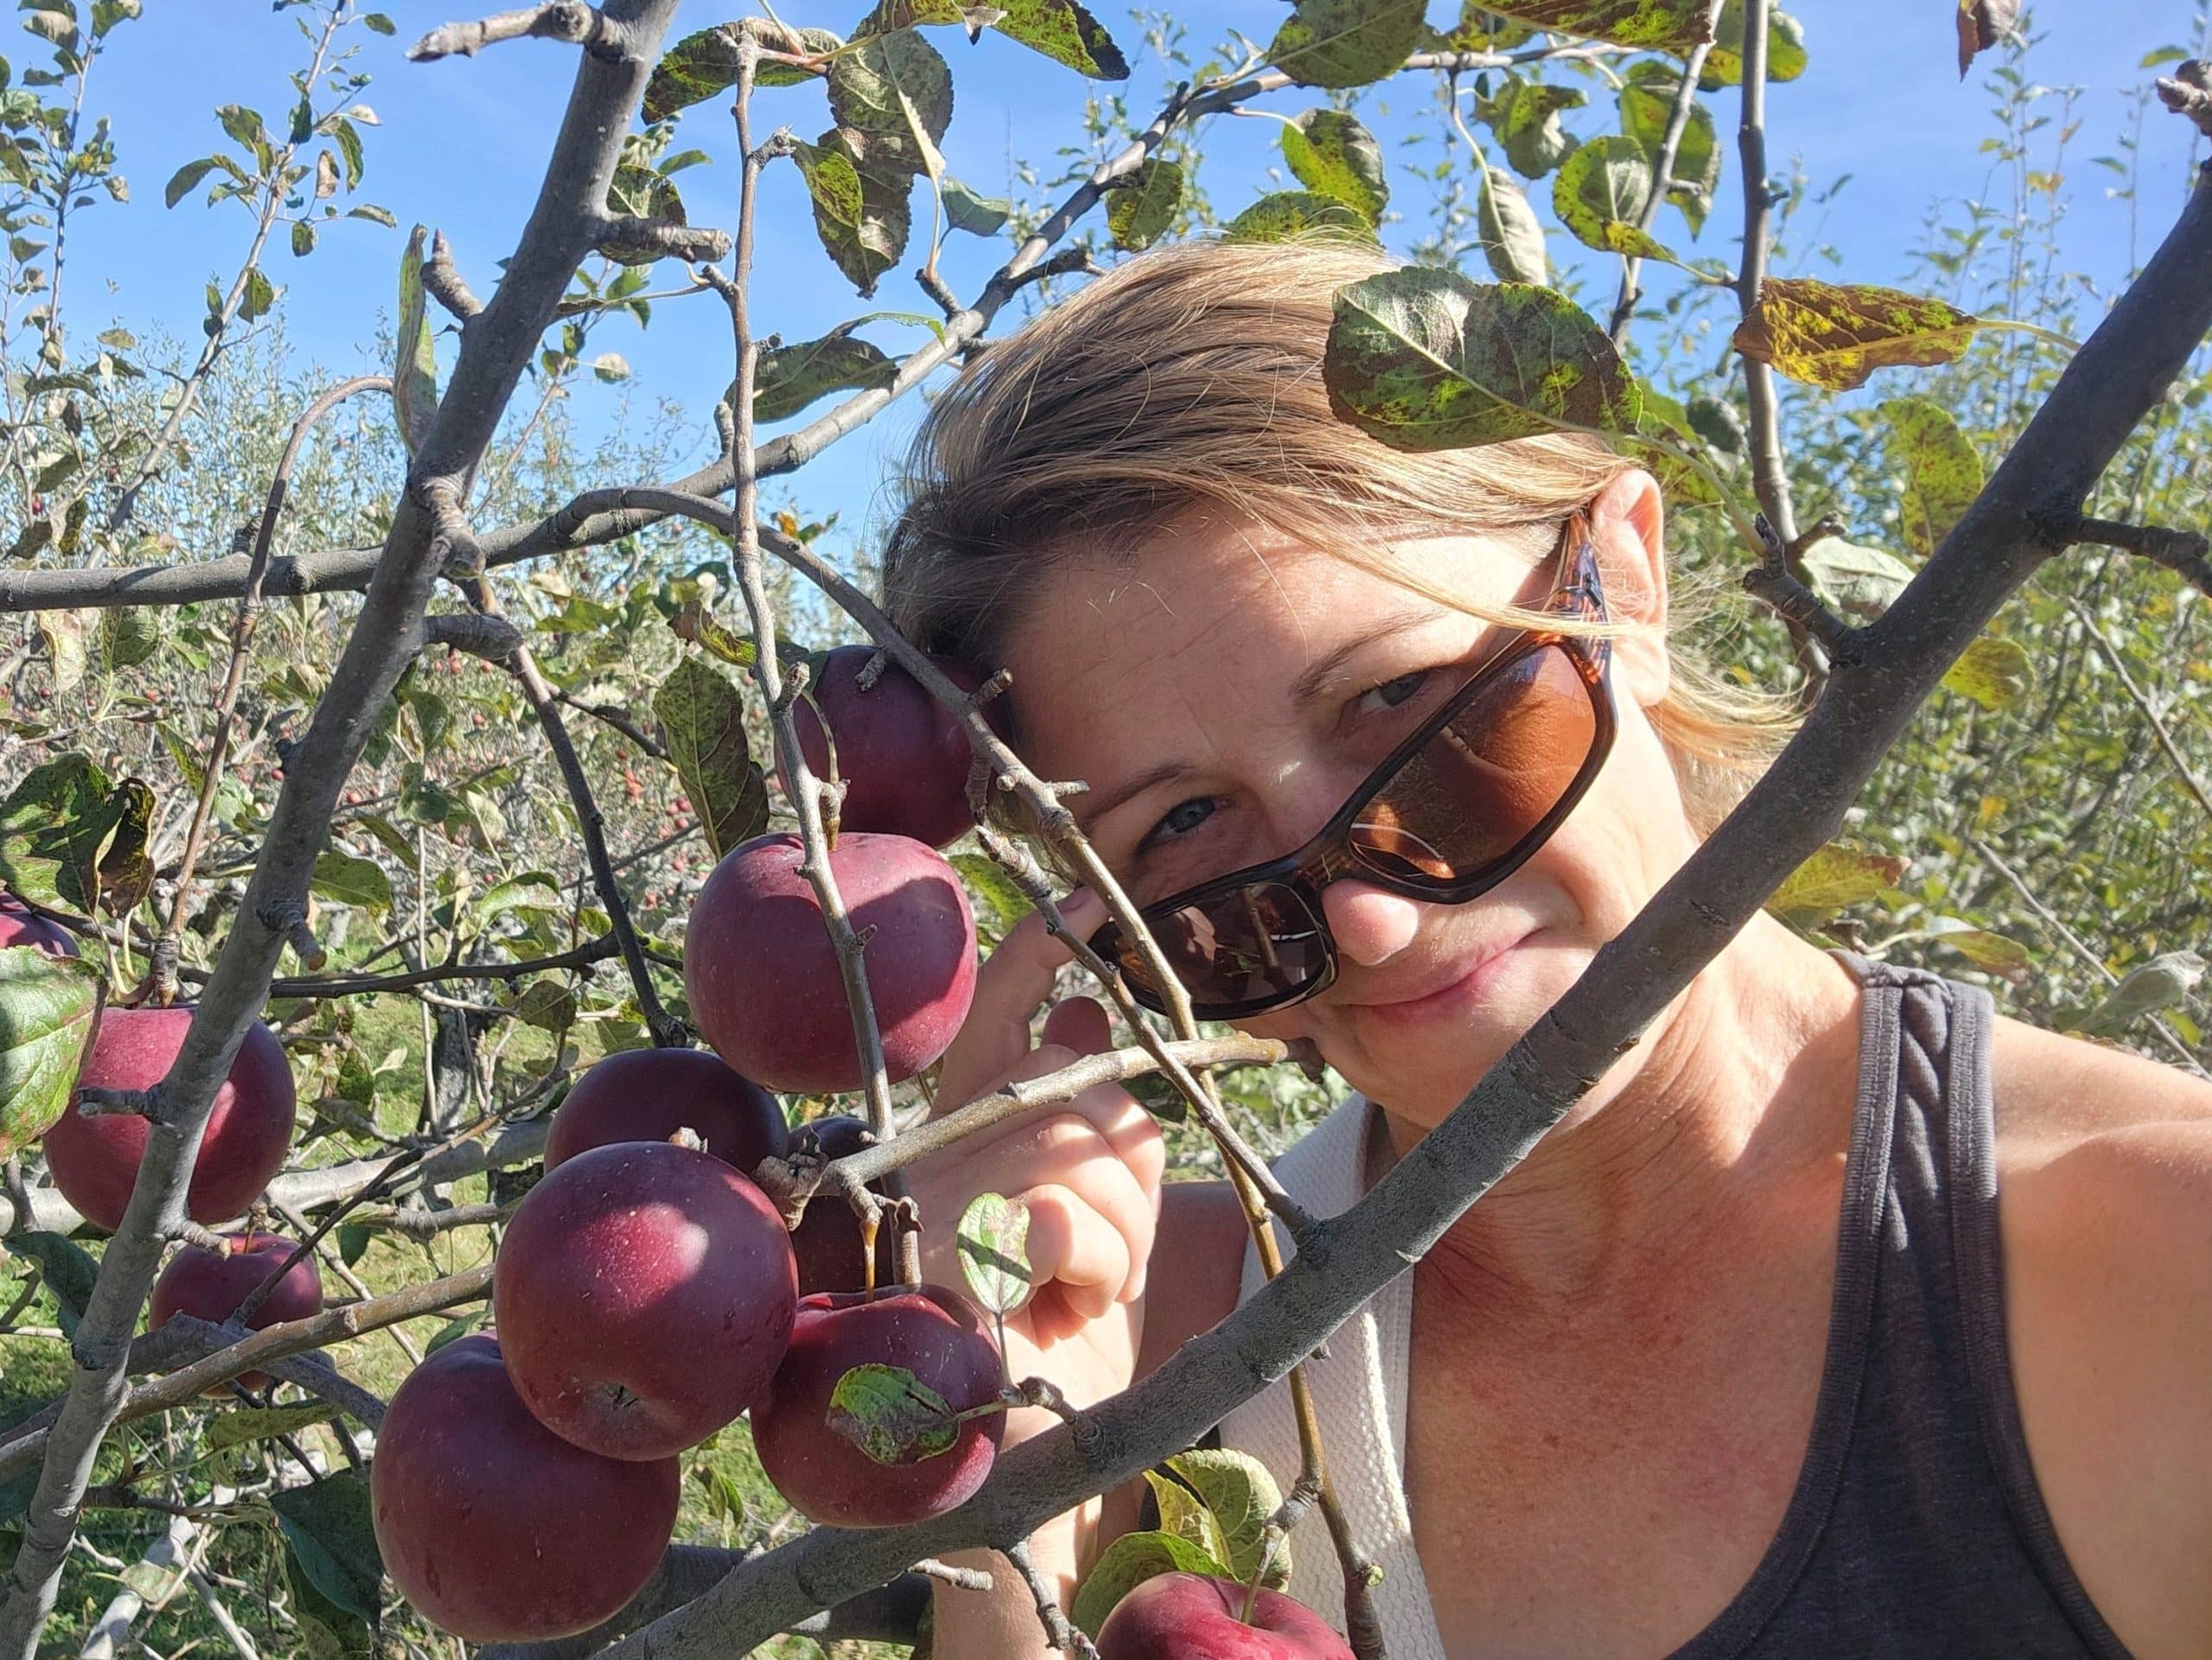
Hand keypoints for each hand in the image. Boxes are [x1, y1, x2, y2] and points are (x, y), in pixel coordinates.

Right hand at [909, 892, 1166, 1431]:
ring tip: (1080, 1296)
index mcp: (960, 1134)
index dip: (1038, 952)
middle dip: (1131, 1174)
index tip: (1086, 901)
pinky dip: (1094, 1264)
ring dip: (1122, 1230)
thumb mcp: (1097, 1220)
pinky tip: (1062, 1313)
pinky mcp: (944, 1258)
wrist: (1026, 1471)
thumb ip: (1086, 1124)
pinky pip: (1060, 1210)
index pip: (996, 1016)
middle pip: (1083, 1085)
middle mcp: (930, 1154)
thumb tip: (1083, 1012)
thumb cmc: (1062, 1342)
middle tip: (1103, 1262)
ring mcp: (930, 1204)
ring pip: (1085, 1144)